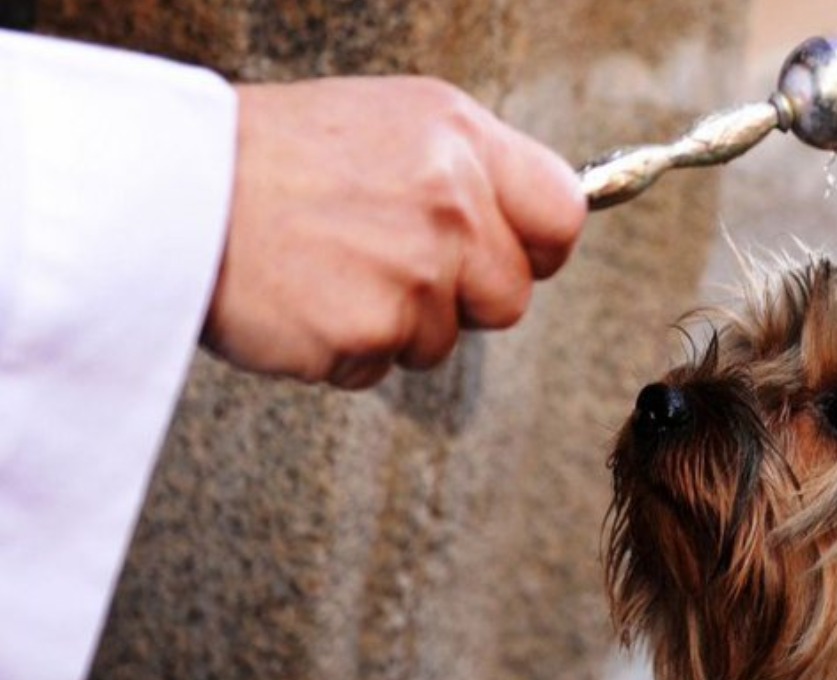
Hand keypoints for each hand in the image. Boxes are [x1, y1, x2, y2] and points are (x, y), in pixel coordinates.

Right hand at [202, 76, 585, 387]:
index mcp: (462, 139)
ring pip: (442, 340)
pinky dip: (345, 350)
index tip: (512, 256)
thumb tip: (530, 221)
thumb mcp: (392, 123)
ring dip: (396, 325)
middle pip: (510, 297)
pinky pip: (381, 367)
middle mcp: (450, 203)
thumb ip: (469, 170)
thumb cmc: (273, 155)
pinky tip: (306, 301)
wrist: (173, 189)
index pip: (562, 214)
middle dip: (462, 298)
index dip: (537, 248)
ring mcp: (412, 271)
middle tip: (393, 266)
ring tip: (333, 271)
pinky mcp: (367, 331)